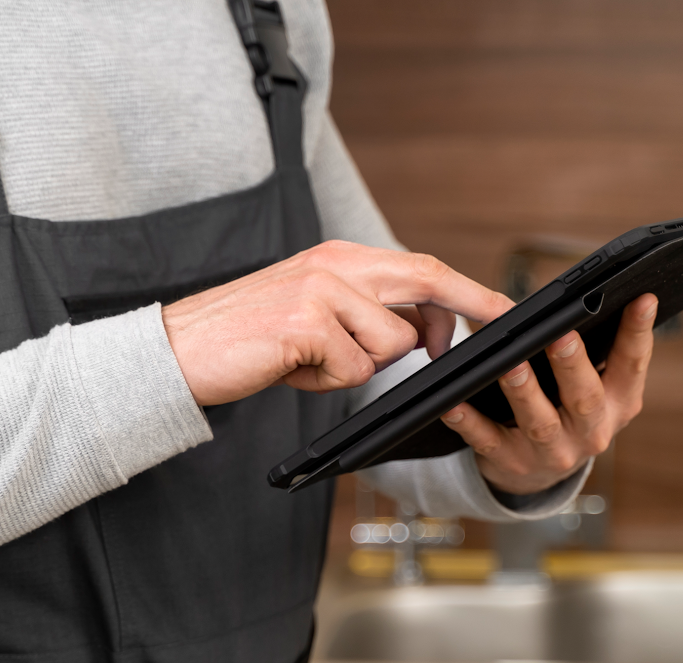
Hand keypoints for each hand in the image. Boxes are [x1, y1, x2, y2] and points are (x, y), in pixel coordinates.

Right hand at [161, 240, 513, 406]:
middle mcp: (335, 263)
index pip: (420, 267)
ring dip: (359, 369)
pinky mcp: (307, 321)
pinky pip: (354, 370)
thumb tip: (420, 333)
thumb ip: (364, 315)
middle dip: (470, 308)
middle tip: (502, 328)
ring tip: (311, 364)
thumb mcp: (312, 316)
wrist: (179, 351)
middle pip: (426, 281)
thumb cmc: (247, 342)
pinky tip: (293, 370)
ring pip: (391, 344)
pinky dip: (328, 384)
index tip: (503, 310)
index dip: (467, 289)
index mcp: (338, 258)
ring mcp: (322, 288)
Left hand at [438, 294, 657, 495]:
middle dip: (572, 365)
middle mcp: (592, 431)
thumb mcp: (597, 387)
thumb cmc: (569, 411)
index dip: (638, 332)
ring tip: (510, 363)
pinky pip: (488, 441)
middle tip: (562, 335)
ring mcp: (553, 453)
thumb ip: (599, 352)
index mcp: (618, 404)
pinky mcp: (513, 463)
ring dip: (524, 391)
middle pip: (584, 397)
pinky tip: (454, 402)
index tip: (641, 299)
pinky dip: (470, 422)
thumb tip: (588, 298)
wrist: (543, 473)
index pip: (632, 364)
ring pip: (538, 421)